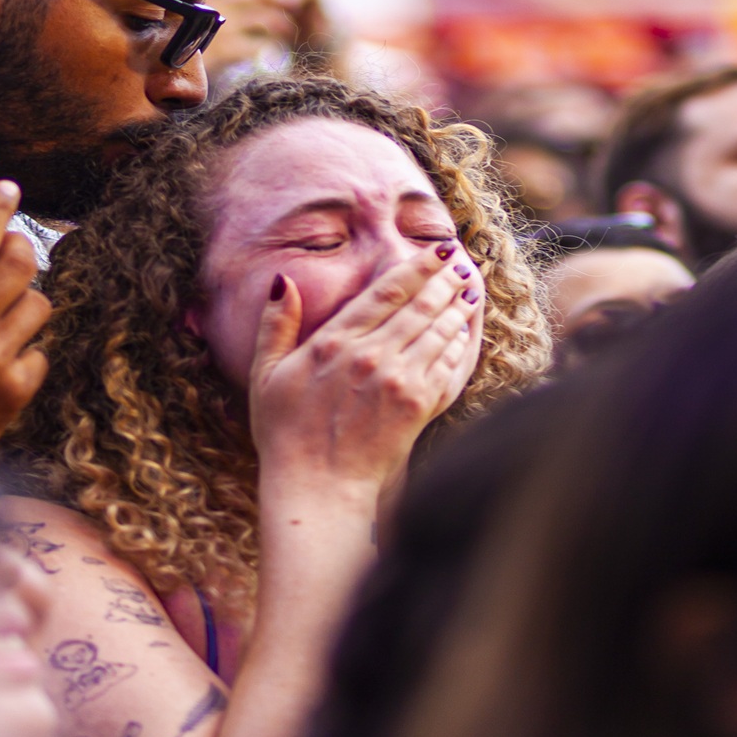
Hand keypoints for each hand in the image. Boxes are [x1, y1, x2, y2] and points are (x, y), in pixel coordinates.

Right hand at [0, 180, 51, 459]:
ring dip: (27, 294)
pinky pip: (39, 353)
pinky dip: (27, 348)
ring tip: (12, 296)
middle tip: (12, 242)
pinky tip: (8, 348)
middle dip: (21, 244)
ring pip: (38, 305)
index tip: (7, 187)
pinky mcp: (14, 396)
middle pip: (18, 266)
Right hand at [247, 243, 483, 493]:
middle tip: (462, 263)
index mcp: (333, 341)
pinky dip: (458, 346)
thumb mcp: (266, 374)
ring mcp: (396, 380)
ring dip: (457, 307)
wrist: (317, 487)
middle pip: (420, 305)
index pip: (386, 290)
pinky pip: (446, 366)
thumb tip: (283, 281)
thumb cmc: (285, 434)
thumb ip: (276, 325)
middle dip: (444, 280)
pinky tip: (464, 335)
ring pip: (438, 331)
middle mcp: (369, 355)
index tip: (439, 250)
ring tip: (470, 291)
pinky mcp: (416, 406)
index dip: (418, 266)